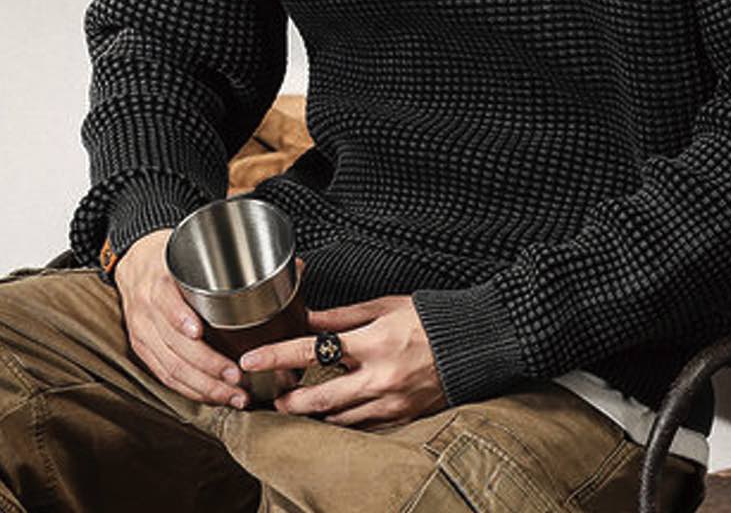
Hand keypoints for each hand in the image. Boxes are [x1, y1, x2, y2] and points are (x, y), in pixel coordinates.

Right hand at [115, 228, 249, 408]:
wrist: (135, 261)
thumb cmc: (177, 256)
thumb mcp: (197, 250)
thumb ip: (240, 259)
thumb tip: (297, 267)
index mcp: (160, 280)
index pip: (165, 301)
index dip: (180, 318)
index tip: (200, 332)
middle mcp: (147, 310)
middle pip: (173, 345)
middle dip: (207, 366)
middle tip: (237, 377)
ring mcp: (143, 332)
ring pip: (170, 368)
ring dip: (204, 386)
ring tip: (234, 395)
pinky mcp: (143, 349)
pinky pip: (165, 376)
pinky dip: (190, 390)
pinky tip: (214, 396)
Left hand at [238, 295, 446, 428]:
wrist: (475, 343)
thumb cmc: (432, 318)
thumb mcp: (387, 306)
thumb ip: (344, 317)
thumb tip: (309, 319)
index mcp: (373, 343)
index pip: (313, 350)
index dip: (278, 356)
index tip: (252, 361)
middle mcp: (380, 377)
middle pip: (320, 400)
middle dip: (291, 403)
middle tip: (275, 400)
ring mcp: (392, 402)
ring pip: (339, 420)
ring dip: (317, 415)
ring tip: (304, 407)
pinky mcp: (404, 418)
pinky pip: (365, 428)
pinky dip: (347, 422)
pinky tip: (339, 413)